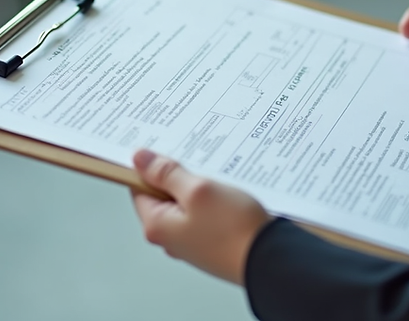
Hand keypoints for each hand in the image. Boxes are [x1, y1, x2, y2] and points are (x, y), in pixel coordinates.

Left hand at [130, 150, 272, 284]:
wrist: (269, 260)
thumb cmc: (234, 231)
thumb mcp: (197, 190)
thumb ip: (167, 173)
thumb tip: (140, 159)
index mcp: (157, 225)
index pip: (139, 187)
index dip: (149, 165)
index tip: (163, 147)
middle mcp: (171, 237)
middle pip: (163, 195)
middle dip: (177, 174)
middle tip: (196, 158)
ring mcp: (192, 241)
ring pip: (186, 203)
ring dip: (198, 187)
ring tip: (217, 175)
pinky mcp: (212, 242)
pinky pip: (205, 214)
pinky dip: (213, 200)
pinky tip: (228, 192)